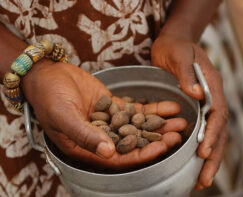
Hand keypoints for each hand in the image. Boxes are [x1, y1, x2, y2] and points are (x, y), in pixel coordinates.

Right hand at [22, 60, 185, 168]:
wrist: (47, 74)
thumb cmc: (49, 97)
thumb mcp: (64, 117)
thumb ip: (85, 135)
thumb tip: (109, 152)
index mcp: (89, 149)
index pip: (121, 158)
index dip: (143, 154)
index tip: (164, 146)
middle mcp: (103, 138)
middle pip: (136, 143)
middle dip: (158, 139)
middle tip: (179, 133)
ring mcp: (111, 122)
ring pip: (140, 126)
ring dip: (160, 124)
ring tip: (181, 120)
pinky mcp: (115, 106)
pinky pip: (137, 110)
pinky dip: (153, 109)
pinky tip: (170, 106)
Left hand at [151, 35, 227, 188]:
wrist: (174, 41)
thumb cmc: (174, 46)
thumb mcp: (177, 54)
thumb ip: (186, 72)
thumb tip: (196, 94)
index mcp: (211, 85)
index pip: (217, 113)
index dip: (211, 133)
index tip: (203, 152)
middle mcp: (212, 97)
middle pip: (219, 130)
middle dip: (213, 156)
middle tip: (205, 180)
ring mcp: (206, 104)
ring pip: (213, 135)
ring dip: (209, 158)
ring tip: (202, 181)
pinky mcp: (196, 108)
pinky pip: (202, 131)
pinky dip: (200, 148)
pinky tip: (194, 163)